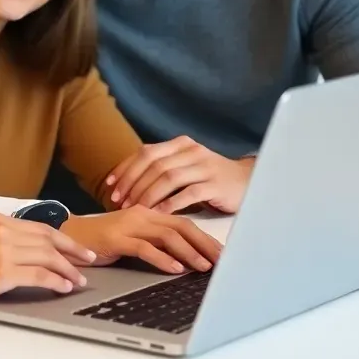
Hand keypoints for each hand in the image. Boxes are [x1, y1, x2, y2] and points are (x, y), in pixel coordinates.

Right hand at [0, 211, 96, 312]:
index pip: (38, 226)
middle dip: (73, 251)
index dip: (62, 238)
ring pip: (48, 257)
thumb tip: (20, 249)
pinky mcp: (1, 272)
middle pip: (48, 239)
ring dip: (68, 269)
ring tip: (80, 280)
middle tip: (90, 260)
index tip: (76, 247)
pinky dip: (56, 281)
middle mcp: (1, 229)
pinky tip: (64, 287)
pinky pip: (39, 276)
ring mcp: (2, 250)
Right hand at [61, 205, 221, 270]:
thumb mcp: (134, 238)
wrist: (69, 235)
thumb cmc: (102, 240)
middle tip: (224, 261)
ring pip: (167, 236)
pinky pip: (145, 248)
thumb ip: (156, 242)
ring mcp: (129, 225)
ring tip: (205, 266)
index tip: (223, 253)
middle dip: (205, 244)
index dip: (206, 237)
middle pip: (182, 226)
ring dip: (189, 252)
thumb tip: (184, 258)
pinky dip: (162, 259)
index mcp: (149, 213)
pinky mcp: (117, 238)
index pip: (184, 222)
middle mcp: (142, 215)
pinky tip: (175, 269)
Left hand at [105, 136, 254, 214]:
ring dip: (147, 194)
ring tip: (134, 209)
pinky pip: (187, 193)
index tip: (109, 186)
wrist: (249, 182)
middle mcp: (191, 151)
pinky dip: (169, 204)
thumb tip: (127, 181)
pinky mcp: (215, 184)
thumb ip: (162, 169)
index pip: (145, 152)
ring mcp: (204, 166)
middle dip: (132, 183)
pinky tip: (157, 214)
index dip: (125, 169)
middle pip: (153, 164)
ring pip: (168, 178)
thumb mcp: (186, 167)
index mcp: (180, 144)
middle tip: (119, 201)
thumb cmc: (210, 178)